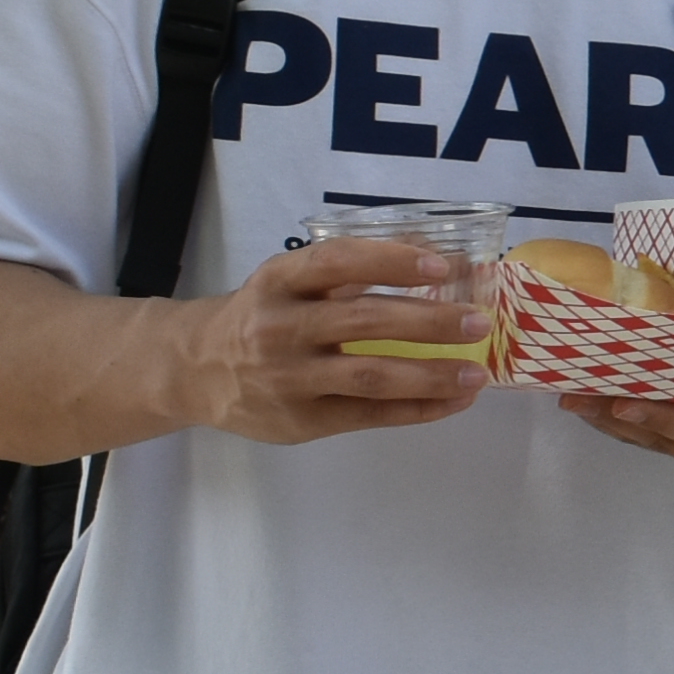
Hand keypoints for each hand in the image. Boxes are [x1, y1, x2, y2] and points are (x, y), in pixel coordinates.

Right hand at [177, 238, 498, 443]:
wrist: (196, 370)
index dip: (390, 262)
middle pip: (363, 321)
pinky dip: (418, 408)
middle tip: (477, 322)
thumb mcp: (291, 281)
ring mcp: (289, 378)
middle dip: (428, 323)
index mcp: (280, 281)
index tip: (441, 267)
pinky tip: (454, 400)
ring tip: (476, 373)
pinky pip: (369, 414)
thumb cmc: (261, 316)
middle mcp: (281, 327)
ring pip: (370, 376)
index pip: (337, 262)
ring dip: (431, 375)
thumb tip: (434, 253)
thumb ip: (352, 269)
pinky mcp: (302, 420)